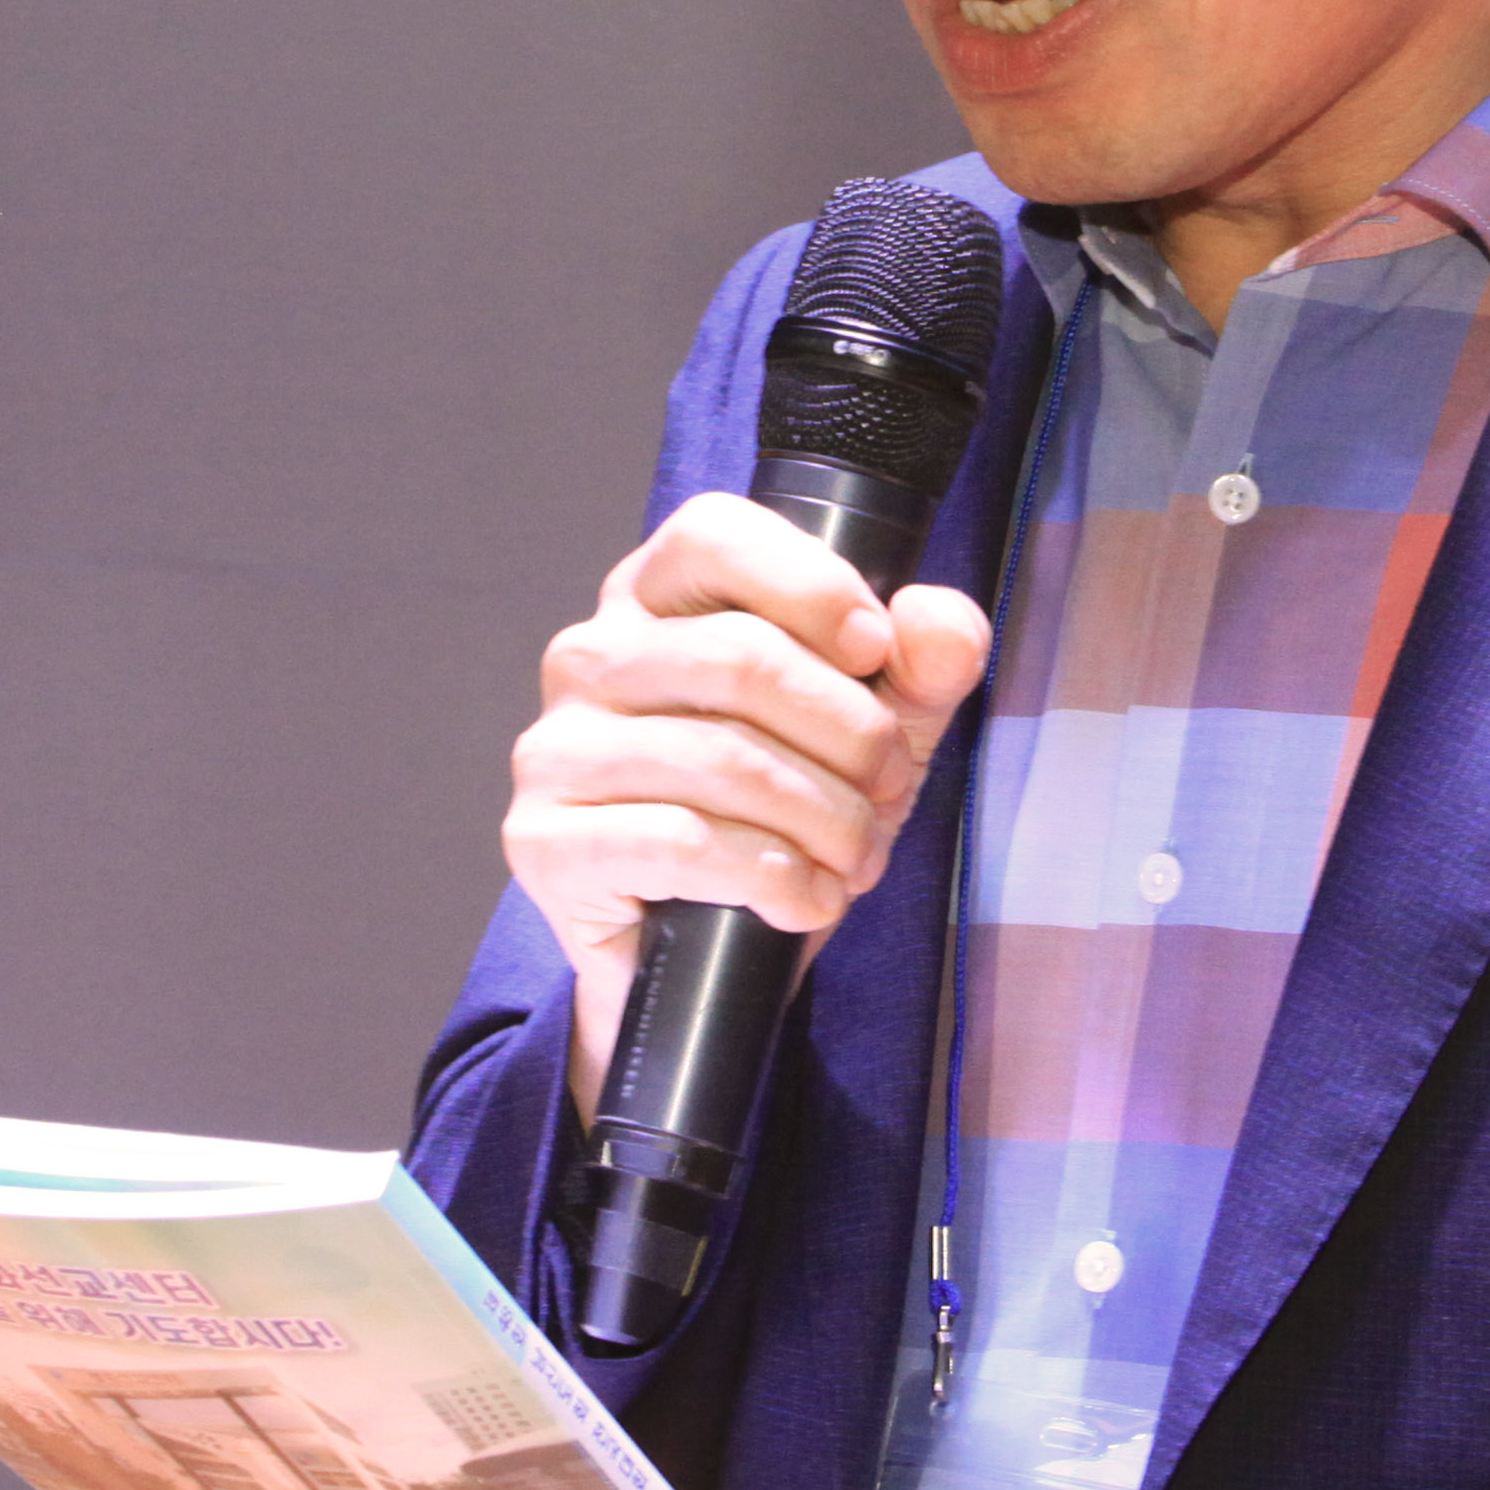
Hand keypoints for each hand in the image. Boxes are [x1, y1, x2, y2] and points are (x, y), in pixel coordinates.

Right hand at [505, 493, 990, 1119]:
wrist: (713, 954)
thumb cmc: (784, 810)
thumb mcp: (876, 727)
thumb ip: (922, 665)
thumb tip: (943, 622)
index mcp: (654, 598)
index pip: (715, 536)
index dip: (811, 586)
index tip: (875, 653)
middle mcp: (589, 657)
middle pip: (740, 657)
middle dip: (849, 732)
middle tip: (889, 787)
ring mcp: (556, 749)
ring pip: (722, 758)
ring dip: (824, 818)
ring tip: (856, 855)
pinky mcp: (546, 841)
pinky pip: (682, 842)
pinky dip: (773, 876)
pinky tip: (806, 898)